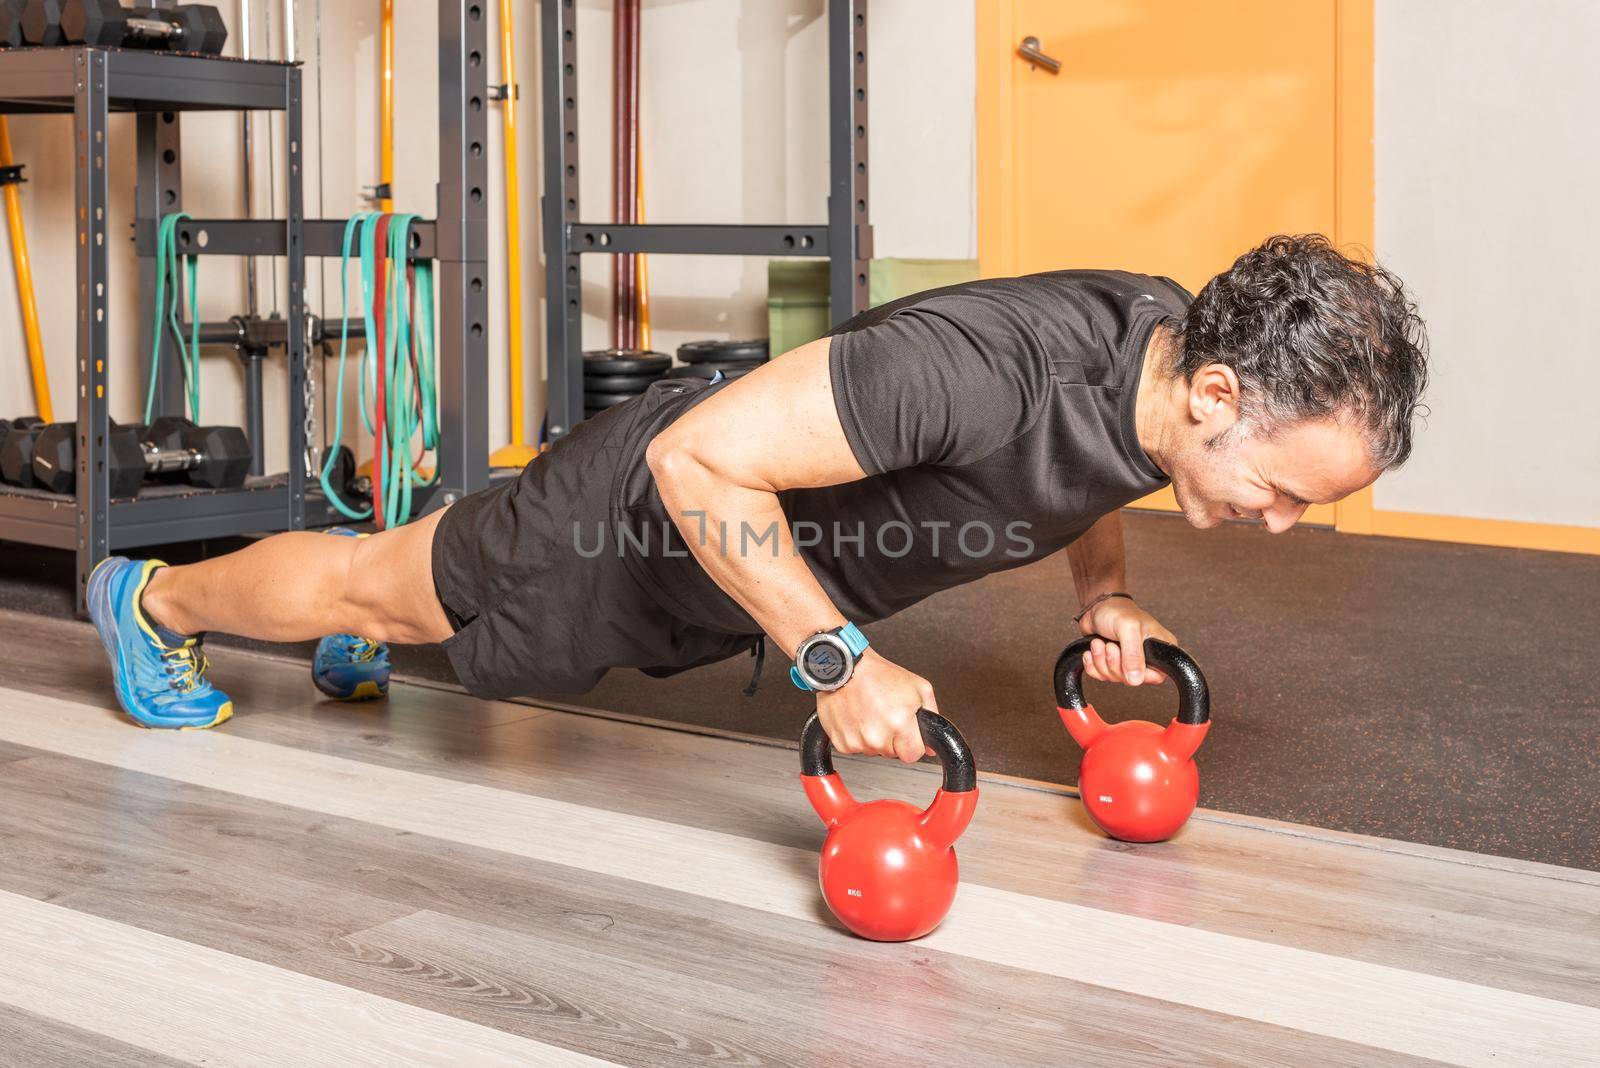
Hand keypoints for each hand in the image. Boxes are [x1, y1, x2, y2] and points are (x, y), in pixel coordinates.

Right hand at [814, 650, 934, 763]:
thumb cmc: (878, 674)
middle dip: (892, 738)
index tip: (906, 733)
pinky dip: (855, 736)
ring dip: (873, 737)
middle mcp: (878, 736)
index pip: (912, 755)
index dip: (912, 744)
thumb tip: (932, 746)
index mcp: (899, 724)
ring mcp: (858, 741)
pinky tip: (857, 717)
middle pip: (892, 753)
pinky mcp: (841, 742)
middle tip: (885, 715)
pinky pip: (854, 748)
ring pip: (872, 751)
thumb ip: (932, 716)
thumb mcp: (919, 687)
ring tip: (870, 712)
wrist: (845, 667)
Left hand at [1078, 595, 1176, 686]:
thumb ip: (1133, 654)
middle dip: (1114, 663)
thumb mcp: (1128, 629)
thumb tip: (1136, 679)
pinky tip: (1093, 650)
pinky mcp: (1112, 663)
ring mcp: (1128, 661)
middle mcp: (1146, 658)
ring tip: (1099, 643)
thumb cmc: (1117, 611)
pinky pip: (1101, 676)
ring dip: (1101, 661)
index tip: (1124, 658)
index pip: (1155, 676)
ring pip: (1114, 678)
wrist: (1096, 607)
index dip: (1137, 673)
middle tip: (1110, 645)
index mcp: (1160, 649)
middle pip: (1131, 680)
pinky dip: (1092, 664)